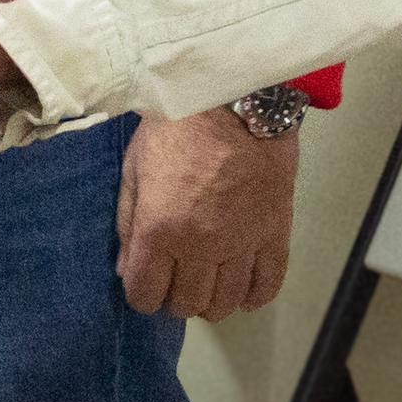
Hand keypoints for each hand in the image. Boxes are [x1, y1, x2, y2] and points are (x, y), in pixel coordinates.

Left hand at [114, 110, 295, 319]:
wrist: (235, 97)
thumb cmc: (176, 126)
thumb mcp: (134, 168)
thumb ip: (127, 223)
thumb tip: (126, 270)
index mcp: (159, 230)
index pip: (145, 295)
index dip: (141, 294)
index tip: (146, 281)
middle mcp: (200, 246)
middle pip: (186, 304)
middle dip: (174, 298)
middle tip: (176, 278)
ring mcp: (241, 243)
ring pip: (225, 303)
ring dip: (211, 302)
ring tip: (207, 284)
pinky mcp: (275, 233)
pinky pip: (267, 285)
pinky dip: (253, 296)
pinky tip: (242, 290)